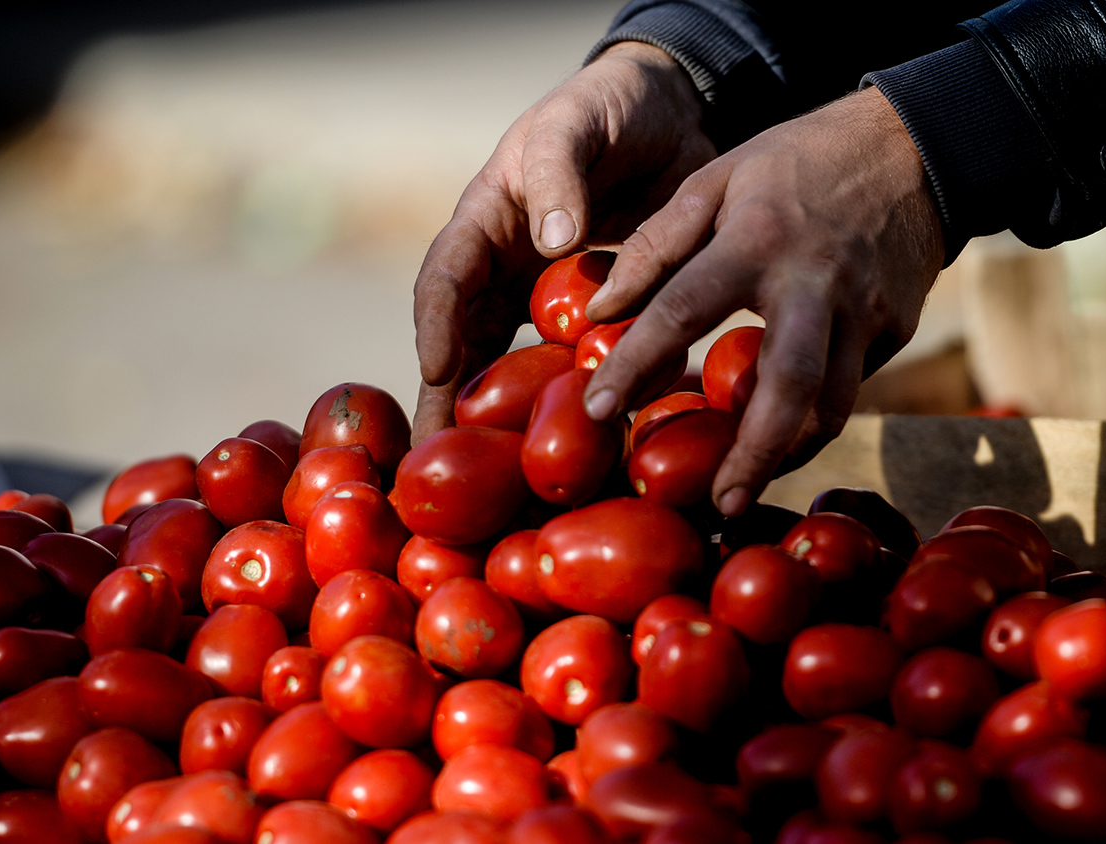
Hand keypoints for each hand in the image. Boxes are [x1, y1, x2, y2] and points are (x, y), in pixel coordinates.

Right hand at [411, 42, 715, 441]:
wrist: (669, 113)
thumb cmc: (607, 109)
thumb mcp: (575, 124)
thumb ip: (560, 173)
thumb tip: (552, 242)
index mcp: (487, 223)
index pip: (446, 280)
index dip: (436, 326)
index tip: (437, 372)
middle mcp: (508, 270)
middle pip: (468, 345)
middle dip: (451, 404)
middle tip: (437, 464)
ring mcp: (550, 299)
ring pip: (519, 367)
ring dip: (509, 420)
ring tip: (502, 480)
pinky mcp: (599, 316)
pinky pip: (581, 364)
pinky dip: (579, 402)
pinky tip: (588, 446)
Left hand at [582, 86, 944, 516]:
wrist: (916, 147)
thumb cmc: (799, 161)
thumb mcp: (719, 178)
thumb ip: (657, 244)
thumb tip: (602, 310)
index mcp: (757, 241)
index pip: (682, 311)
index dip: (634, 364)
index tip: (597, 411)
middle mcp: (814, 285)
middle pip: (786, 388)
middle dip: (751, 456)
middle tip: (716, 505)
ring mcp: (864, 314)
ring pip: (830, 408)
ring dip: (787, 454)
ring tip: (744, 486)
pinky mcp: (895, 331)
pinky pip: (850, 388)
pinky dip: (813, 419)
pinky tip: (782, 436)